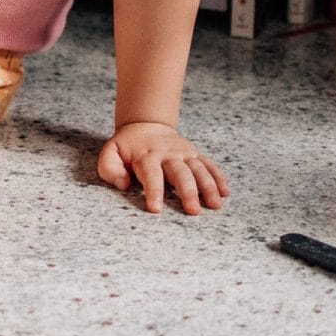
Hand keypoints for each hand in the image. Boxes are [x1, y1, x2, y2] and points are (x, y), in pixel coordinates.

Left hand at [97, 122, 228, 214]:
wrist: (146, 124)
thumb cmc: (127, 146)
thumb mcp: (110, 152)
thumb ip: (110, 168)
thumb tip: (123, 184)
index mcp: (146, 157)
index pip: (151, 175)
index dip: (153, 191)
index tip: (156, 208)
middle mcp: (168, 154)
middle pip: (180, 173)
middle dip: (188, 192)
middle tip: (193, 211)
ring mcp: (184, 153)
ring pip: (198, 169)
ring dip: (208, 187)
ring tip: (215, 205)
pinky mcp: (195, 154)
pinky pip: (209, 164)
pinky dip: (218, 177)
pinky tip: (225, 192)